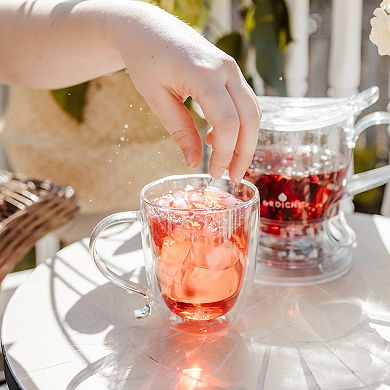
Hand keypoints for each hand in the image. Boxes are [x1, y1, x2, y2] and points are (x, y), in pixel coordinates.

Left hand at [107, 2, 260, 181]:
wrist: (147, 28)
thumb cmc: (146, 60)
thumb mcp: (157, 99)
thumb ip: (180, 131)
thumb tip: (194, 163)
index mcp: (204, 75)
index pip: (227, 123)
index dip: (224, 153)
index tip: (214, 174)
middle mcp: (225, 69)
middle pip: (250, 118)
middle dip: (244, 152)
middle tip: (232, 177)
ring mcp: (231, 68)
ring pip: (252, 110)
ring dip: (245, 140)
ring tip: (228, 163)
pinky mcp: (229, 71)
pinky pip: (243, 102)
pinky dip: (238, 124)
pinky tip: (217, 139)